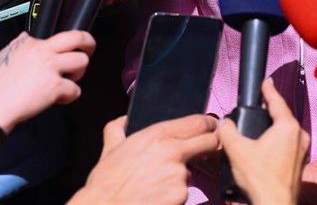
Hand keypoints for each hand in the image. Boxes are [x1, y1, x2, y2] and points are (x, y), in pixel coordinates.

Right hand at [0, 30, 94, 145]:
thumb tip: (27, 37)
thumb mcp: (4, 55)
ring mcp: (50, 68)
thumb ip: (19, 45)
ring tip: (67, 81)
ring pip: (82, 62)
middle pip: (78, 37)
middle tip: (89, 50)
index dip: (67, 45)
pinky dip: (70, 96)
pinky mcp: (55, 87)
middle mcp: (43, 52)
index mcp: (31, 44)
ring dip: (78, 73)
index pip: (59, 36)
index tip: (71, 49)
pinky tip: (59, 99)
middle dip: (89, 43)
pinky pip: (75, 90)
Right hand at [72, 114, 219, 204]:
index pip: (198, 122)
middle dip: (210, 145)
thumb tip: (124, 120)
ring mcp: (179, 175)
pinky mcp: (182, 197)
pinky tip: (158, 195)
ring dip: (181, 176)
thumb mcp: (110, 149)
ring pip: (191, 172)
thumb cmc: (106, 183)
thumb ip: (118, 129)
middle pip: (209, 142)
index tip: (211, 127)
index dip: (208, 125)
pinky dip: (174, 194)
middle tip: (203, 151)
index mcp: (157, 135)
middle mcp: (172, 151)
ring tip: (158, 183)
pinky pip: (184, 193)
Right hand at [220, 79, 308, 204]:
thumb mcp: (237, 150)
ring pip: (287, 131)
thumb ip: (228, 132)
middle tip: (260, 103)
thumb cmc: (260, 179)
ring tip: (261, 125)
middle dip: (271, 109)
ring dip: (274, 127)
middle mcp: (300, 136)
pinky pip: (289, 144)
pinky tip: (266, 147)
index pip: (277, 101)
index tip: (266, 82)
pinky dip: (278, 141)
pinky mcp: (300, 164)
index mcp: (288, 127)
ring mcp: (303, 151)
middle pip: (283, 116)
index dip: (268, 90)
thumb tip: (224, 124)